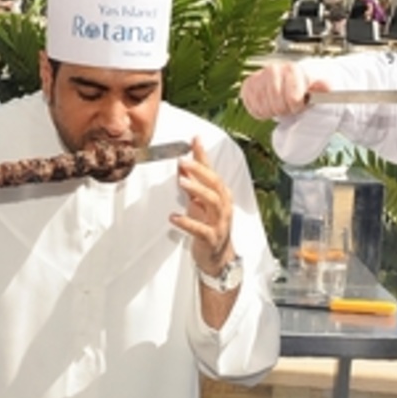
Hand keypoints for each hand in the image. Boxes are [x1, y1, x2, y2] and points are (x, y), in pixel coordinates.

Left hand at [169, 137, 233, 273]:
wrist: (217, 258)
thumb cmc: (208, 226)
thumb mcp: (199, 202)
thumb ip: (192, 183)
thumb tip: (182, 163)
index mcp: (221, 195)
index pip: (212, 170)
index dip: (203, 155)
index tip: (195, 139)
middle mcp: (223, 206)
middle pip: (215, 183)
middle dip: (199, 170)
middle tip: (183, 160)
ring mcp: (219, 222)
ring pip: (212, 202)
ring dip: (196, 189)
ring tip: (181, 181)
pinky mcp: (212, 238)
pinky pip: (201, 229)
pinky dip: (187, 222)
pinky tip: (173, 217)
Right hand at [240, 61, 330, 119]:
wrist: (287, 80)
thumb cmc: (301, 85)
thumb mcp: (316, 86)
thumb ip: (322, 87)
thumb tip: (325, 86)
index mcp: (291, 69)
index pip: (293, 99)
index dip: (297, 106)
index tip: (298, 104)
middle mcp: (273, 70)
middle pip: (277, 106)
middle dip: (285, 110)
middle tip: (288, 105)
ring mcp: (258, 77)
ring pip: (264, 108)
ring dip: (273, 111)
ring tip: (278, 104)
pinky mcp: (247, 86)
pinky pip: (252, 108)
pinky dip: (261, 112)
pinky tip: (268, 105)